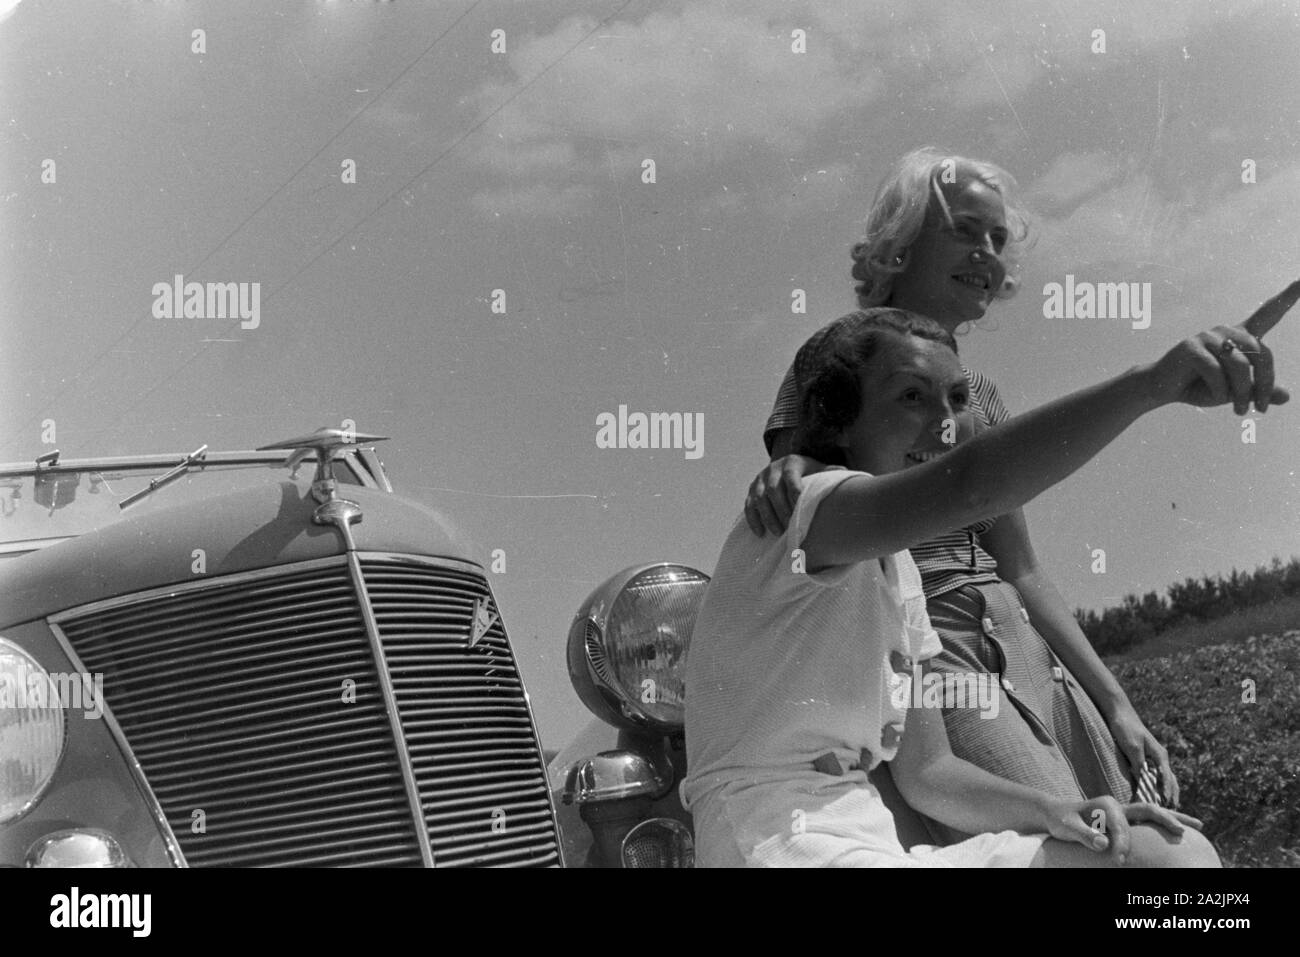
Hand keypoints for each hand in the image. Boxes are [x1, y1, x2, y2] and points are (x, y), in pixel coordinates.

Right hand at [743, 454, 824, 535]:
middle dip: (781, 509)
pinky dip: (753, 520)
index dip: (794, 491)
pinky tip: (760, 533)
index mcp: (790, 463)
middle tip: (790, 526)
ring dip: (768, 517)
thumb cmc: (808, 473)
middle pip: (773, 490)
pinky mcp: (751, 491)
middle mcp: (772, 469)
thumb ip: (830, 472)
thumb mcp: (819, 470)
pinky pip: (749, 506)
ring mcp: (759, 480)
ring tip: (778, 533)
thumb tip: (845, 472)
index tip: (800, 508)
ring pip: (759, 499)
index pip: (790, 476)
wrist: (787, 468)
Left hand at [1042, 797, 1202, 863]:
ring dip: (1176, 818)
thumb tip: (1103, 844)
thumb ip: (1084, 835)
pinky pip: (1149, 821)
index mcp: (1106, 804)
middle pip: (1148, 810)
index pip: (1121, 826)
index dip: (1122, 844)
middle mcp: (1118, 805)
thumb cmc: (1061, 820)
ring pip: (1154, 813)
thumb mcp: (1067, 827)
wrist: (1056, 814)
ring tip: (1199, 826)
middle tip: (1182, 833)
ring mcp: (1124, 812)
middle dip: (1166, 820)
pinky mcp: (1125, 819)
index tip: (1118, 860)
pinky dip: (1166, 823)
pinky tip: (1180, 829)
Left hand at [1106, 704, 1179, 807]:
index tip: (1166, 803)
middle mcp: (1160, 757)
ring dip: (1166, 791)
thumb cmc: (1125, 728)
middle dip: (1172, 795)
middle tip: (1172, 810)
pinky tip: (1153, 793)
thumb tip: (1143, 780)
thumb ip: (1138, 763)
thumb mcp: (1132, 747)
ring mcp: (1153, 757)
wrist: (1119, 712)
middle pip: (1171, 780)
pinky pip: (1154, 774)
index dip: (1167, 791)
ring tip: (1167, 806)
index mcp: (1159, 755)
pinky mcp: (1145, 756)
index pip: (1167, 777)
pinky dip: (1156, 785)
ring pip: (1164, 778)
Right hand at [1145, 279, 1297, 411]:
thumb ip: (1258, 391)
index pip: (1267, 315)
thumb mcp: (1235, 392)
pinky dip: (1220, 390)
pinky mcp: (1191, 346)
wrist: (1163, 389)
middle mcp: (1227, 332)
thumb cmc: (1200, 387)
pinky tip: (1215, 397)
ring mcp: (1208, 336)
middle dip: (1264, 384)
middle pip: (1261, 353)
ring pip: (1241, 365)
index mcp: (1240, 337)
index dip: (1287, 298)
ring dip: (1242, 392)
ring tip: (1239, 410)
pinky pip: (1216, 371)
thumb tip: (1286, 396)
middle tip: (1260, 409)